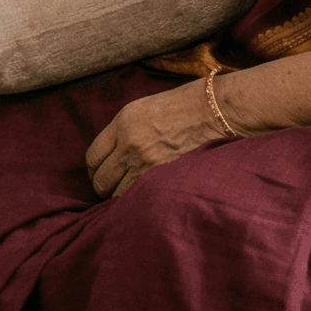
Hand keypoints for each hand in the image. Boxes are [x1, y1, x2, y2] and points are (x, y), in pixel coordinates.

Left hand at [83, 81, 234, 198]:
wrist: (217, 111)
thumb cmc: (183, 108)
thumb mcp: (143, 111)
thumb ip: (122, 133)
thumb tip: (110, 157)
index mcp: (122, 123)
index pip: (92, 157)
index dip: (94, 170)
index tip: (100, 174)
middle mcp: (130, 144)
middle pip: (101, 180)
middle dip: (105, 187)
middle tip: (114, 188)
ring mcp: (147, 163)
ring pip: (117, 194)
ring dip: (122, 197)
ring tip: (132, 195)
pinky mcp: (165, 178)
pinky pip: (139, 199)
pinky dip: (139, 201)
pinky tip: (145, 197)